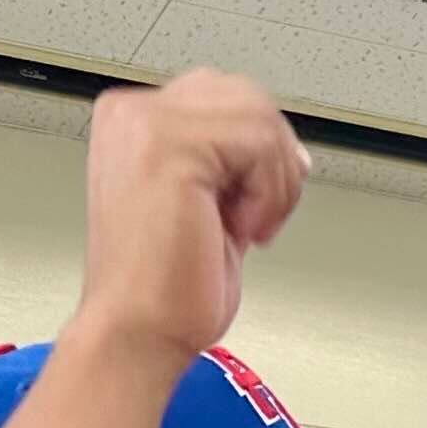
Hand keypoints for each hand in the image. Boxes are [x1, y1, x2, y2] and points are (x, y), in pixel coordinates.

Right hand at [67, 69, 309, 369]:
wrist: (138, 330)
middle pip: (248, 97)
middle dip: (274, 161)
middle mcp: (134, 113)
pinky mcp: (169, 145)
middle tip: (257, 218)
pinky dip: (270, 195)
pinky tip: (241, 229)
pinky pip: (260, 144)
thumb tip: (292, 150)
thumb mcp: (210, 205)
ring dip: (275, 183)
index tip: (258, 206)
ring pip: (260, 118)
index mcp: (136, 122)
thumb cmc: (166, 286)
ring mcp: (146, 123)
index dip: (263, 152)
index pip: (229, 98)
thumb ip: (237, 166)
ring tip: (246, 226)